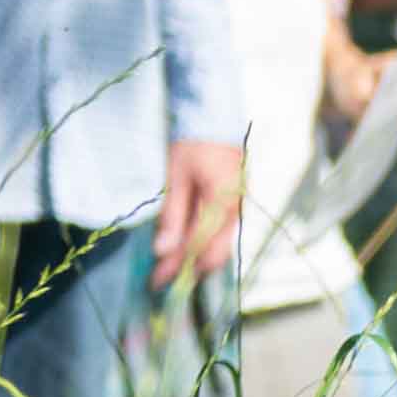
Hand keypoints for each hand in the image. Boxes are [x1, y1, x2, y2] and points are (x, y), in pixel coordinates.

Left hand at [160, 134, 249, 292]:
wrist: (214, 116)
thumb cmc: (191, 141)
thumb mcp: (175, 177)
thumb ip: (172, 215)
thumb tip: (163, 251)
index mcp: (222, 203)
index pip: (198, 247)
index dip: (177, 266)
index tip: (156, 280)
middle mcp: (236, 210)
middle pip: (215, 254)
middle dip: (188, 269)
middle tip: (161, 277)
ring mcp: (239, 207)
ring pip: (220, 245)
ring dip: (195, 258)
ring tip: (170, 266)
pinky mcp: (236, 203)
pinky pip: (222, 233)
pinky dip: (204, 243)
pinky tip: (186, 245)